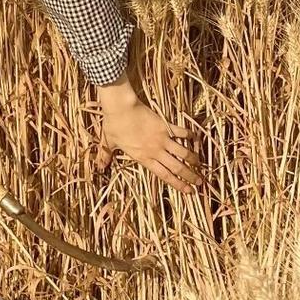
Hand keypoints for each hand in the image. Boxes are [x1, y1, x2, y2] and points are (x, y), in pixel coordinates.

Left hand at [95, 78, 202, 192]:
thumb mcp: (109, 142)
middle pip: (177, 167)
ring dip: (193, 159)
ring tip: (201, 165)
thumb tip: (99, 166)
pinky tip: (197, 139)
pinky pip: (181, 132)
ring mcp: (162, 138)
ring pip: (183, 152)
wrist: (121, 107)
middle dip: (190, 176)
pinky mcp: (165, 125)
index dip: (178, 184)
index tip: (188, 191)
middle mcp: (156, 151)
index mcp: (144, 158)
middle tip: (200, 183)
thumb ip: (106, 155)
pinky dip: (190, 136)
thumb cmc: (113, 125)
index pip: (164, 175)